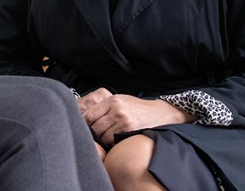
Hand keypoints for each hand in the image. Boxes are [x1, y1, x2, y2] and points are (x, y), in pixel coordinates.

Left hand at [78, 88, 194, 145]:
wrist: (158, 113)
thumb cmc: (137, 108)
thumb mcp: (121, 100)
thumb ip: (105, 106)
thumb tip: (87, 117)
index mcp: (112, 100)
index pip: (89, 114)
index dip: (85, 123)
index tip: (85, 128)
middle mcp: (116, 109)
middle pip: (94, 126)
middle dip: (93, 133)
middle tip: (95, 136)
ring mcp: (123, 120)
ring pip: (103, 135)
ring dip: (102, 139)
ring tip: (106, 138)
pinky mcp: (129, 130)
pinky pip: (113, 140)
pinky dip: (111, 142)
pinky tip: (114, 140)